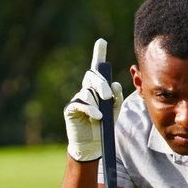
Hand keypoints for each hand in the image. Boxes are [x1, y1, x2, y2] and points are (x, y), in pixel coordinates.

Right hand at [63, 38, 122, 162]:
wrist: (92, 146)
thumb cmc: (103, 126)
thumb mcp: (114, 111)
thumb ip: (116, 97)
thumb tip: (115, 85)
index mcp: (97, 88)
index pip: (97, 69)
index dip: (98, 54)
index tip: (102, 41)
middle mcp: (87, 90)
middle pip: (92, 76)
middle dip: (101, 83)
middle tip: (108, 96)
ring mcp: (78, 99)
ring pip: (87, 90)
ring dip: (97, 101)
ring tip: (101, 114)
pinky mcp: (71, 109)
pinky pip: (80, 103)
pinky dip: (90, 109)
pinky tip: (96, 116)